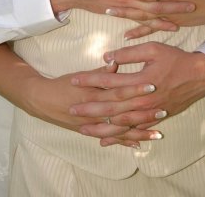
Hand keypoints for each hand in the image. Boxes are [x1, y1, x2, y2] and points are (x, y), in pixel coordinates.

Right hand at [22, 61, 162, 147]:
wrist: (41, 100)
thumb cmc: (62, 84)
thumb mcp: (80, 76)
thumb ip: (100, 72)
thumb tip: (116, 62)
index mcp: (92, 94)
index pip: (118, 91)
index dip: (135, 88)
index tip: (152, 84)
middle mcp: (93, 112)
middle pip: (122, 112)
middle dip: (143, 112)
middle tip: (163, 109)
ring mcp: (93, 125)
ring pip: (120, 129)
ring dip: (139, 130)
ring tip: (157, 131)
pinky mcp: (91, 132)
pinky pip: (111, 139)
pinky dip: (125, 141)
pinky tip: (139, 143)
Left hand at [70, 42, 204, 145]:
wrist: (200, 76)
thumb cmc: (175, 59)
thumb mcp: (153, 48)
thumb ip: (129, 53)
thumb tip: (107, 58)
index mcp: (140, 81)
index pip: (109, 81)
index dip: (90, 80)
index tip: (74, 80)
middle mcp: (143, 100)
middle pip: (111, 106)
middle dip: (90, 108)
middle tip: (71, 110)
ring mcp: (149, 112)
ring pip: (120, 122)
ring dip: (101, 126)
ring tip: (83, 128)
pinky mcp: (155, 118)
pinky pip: (133, 130)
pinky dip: (119, 136)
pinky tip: (106, 140)